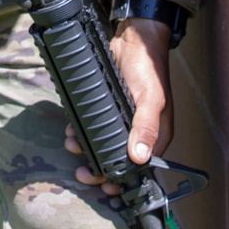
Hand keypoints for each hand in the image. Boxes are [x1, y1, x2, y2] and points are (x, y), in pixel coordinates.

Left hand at [64, 18, 173, 193]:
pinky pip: (96, 127)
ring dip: (87, 149)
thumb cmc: (148, 68)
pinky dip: (83, 132)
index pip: (141, 168)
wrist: (134, 40)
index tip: (105, 188)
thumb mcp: (150, 98)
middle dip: (100, 169)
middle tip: (82, 173)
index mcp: (157, 135)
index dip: (123, 181)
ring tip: (73, 146)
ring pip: (105, 144)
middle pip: (120, 160)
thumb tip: (139, 158)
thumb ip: (145, 127)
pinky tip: (72, 131)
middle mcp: (141, 131)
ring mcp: (125, 120)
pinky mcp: (110, 108)